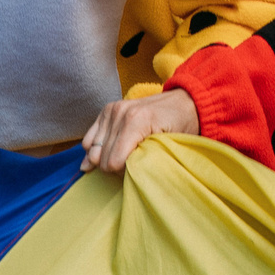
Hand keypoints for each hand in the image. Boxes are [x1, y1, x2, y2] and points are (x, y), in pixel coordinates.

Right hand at [80, 91, 198, 174]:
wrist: (185, 101)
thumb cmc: (182, 125)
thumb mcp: (171, 145)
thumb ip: (147, 159)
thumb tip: (123, 173)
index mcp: (136, 121)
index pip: (113, 161)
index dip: (123, 173)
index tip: (137, 169)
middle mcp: (120, 113)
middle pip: (100, 157)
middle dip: (113, 167)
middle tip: (131, 165)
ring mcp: (112, 110)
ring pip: (92, 149)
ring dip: (104, 158)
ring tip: (121, 158)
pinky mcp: (107, 110)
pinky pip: (88, 138)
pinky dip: (95, 149)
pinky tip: (106, 153)